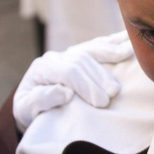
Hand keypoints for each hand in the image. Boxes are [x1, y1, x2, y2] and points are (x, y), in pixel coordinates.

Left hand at [13, 32, 134, 129]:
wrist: (30, 107)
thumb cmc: (28, 112)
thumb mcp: (26, 110)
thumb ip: (41, 100)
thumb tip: (65, 92)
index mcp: (41, 68)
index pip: (67, 72)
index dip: (85, 86)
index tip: (100, 102)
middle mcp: (55, 57)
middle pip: (81, 59)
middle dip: (99, 76)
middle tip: (112, 95)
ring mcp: (68, 54)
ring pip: (90, 48)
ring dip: (110, 53)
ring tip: (127, 59)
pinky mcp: (79, 55)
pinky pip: (97, 45)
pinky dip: (112, 42)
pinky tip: (126, 41)